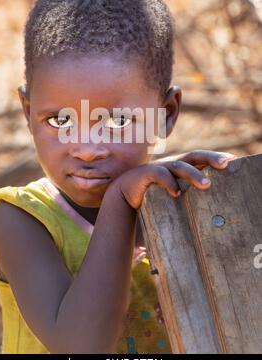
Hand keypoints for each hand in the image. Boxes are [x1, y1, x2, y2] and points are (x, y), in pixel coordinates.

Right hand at [111, 150, 236, 209]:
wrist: (125, 196)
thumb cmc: (152, 195)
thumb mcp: (173, 193)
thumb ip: (188, 194)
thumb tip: (210, 203)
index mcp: (180, 166)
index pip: (201, 158)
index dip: (216, 158)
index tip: (234, 161)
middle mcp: (171, 164)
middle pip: (194, 156)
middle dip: (211, 158)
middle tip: (226, 164)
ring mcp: (159, 167)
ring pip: (179, 166)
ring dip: (193, 174)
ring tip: (206, 185)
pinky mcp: (145, 173)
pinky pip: (159, 174)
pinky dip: (169, 183)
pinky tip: (176, 193)